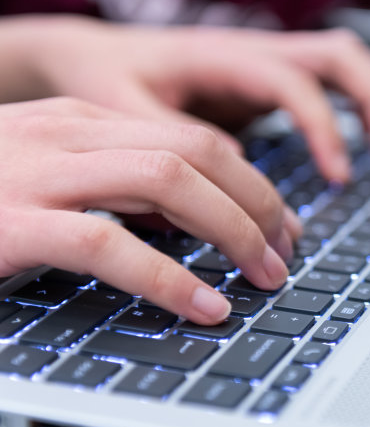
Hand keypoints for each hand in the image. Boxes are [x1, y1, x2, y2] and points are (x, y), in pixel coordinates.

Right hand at [0, 97, 302, 323]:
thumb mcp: (59, 175)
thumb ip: (120, 189)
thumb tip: (193, 224)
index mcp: (87, 122)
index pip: (197, 139)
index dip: (254, 183)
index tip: (283, 225)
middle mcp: (71, 134)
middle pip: (197, 152)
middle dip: (258, 204)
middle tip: (285, 253)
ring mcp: (40, 173)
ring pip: (167, 182)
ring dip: (231, 231)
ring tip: (264, 276)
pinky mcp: (11, 222)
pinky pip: (107, 244)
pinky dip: (168, 277)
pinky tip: (204, 304)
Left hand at [2, 16, 369, 182]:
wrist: (87, 55)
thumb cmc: (102, 79)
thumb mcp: (124, 113)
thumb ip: (174, 146)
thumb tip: (237, 184)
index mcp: (221, 56)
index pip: (293, 82)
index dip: (323, 127)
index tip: (339, 175)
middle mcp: (251, 53)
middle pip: (337, 54)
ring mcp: (261, 66)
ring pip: (338, 63)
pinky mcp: (262, 87)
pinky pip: (322, 86)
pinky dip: (347, 112)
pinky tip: (349, 149)